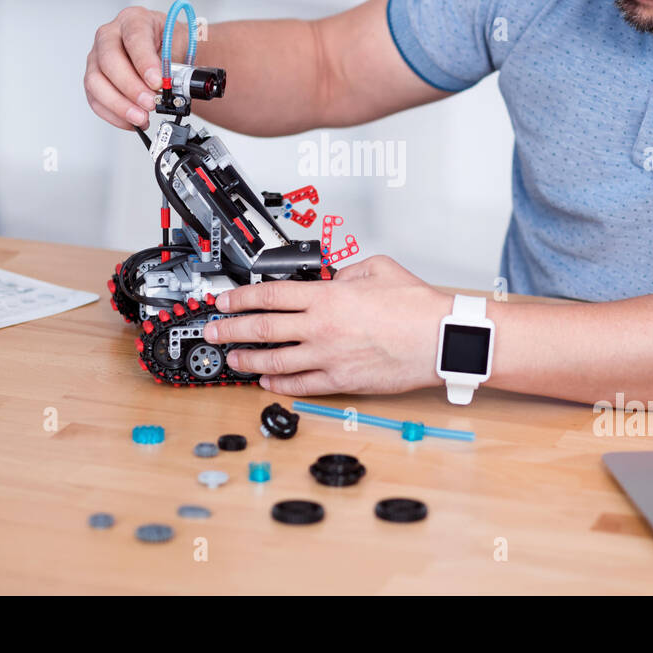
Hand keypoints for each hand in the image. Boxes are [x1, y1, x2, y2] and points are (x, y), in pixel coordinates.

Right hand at [83, 6, 191, 129]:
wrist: (165, 49)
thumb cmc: (168, 42)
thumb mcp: (180, 43)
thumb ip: (174, 59)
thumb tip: (171, 81)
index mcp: (133, 20)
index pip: (134, 38)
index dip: (144, 62)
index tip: (157, 81)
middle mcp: (109, 36)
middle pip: (109, 61)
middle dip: (131, 87)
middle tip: (150, 103)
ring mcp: (97, 57)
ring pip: (96, 82)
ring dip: (119, 104)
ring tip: (141, 117)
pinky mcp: (94, 79)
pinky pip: (96, 99)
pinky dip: (114, 114)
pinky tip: (132, 120)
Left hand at [202, 255, 452, 396]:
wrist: (439, 339)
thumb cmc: (417, 307)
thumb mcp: (377, 268)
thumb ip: (347, 271)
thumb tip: (332, 277)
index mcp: (328, 297)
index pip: (270, 296)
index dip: (240, 299)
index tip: (224, 301)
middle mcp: (321, 328)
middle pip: (262, 329)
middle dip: (230, 330)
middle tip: (212, 331)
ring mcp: (329, 358)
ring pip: (274, 361)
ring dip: (247, 361)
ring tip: (231, 359)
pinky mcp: (341, 381)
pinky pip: (301, 384)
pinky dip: (279, 382)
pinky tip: (267, 380)